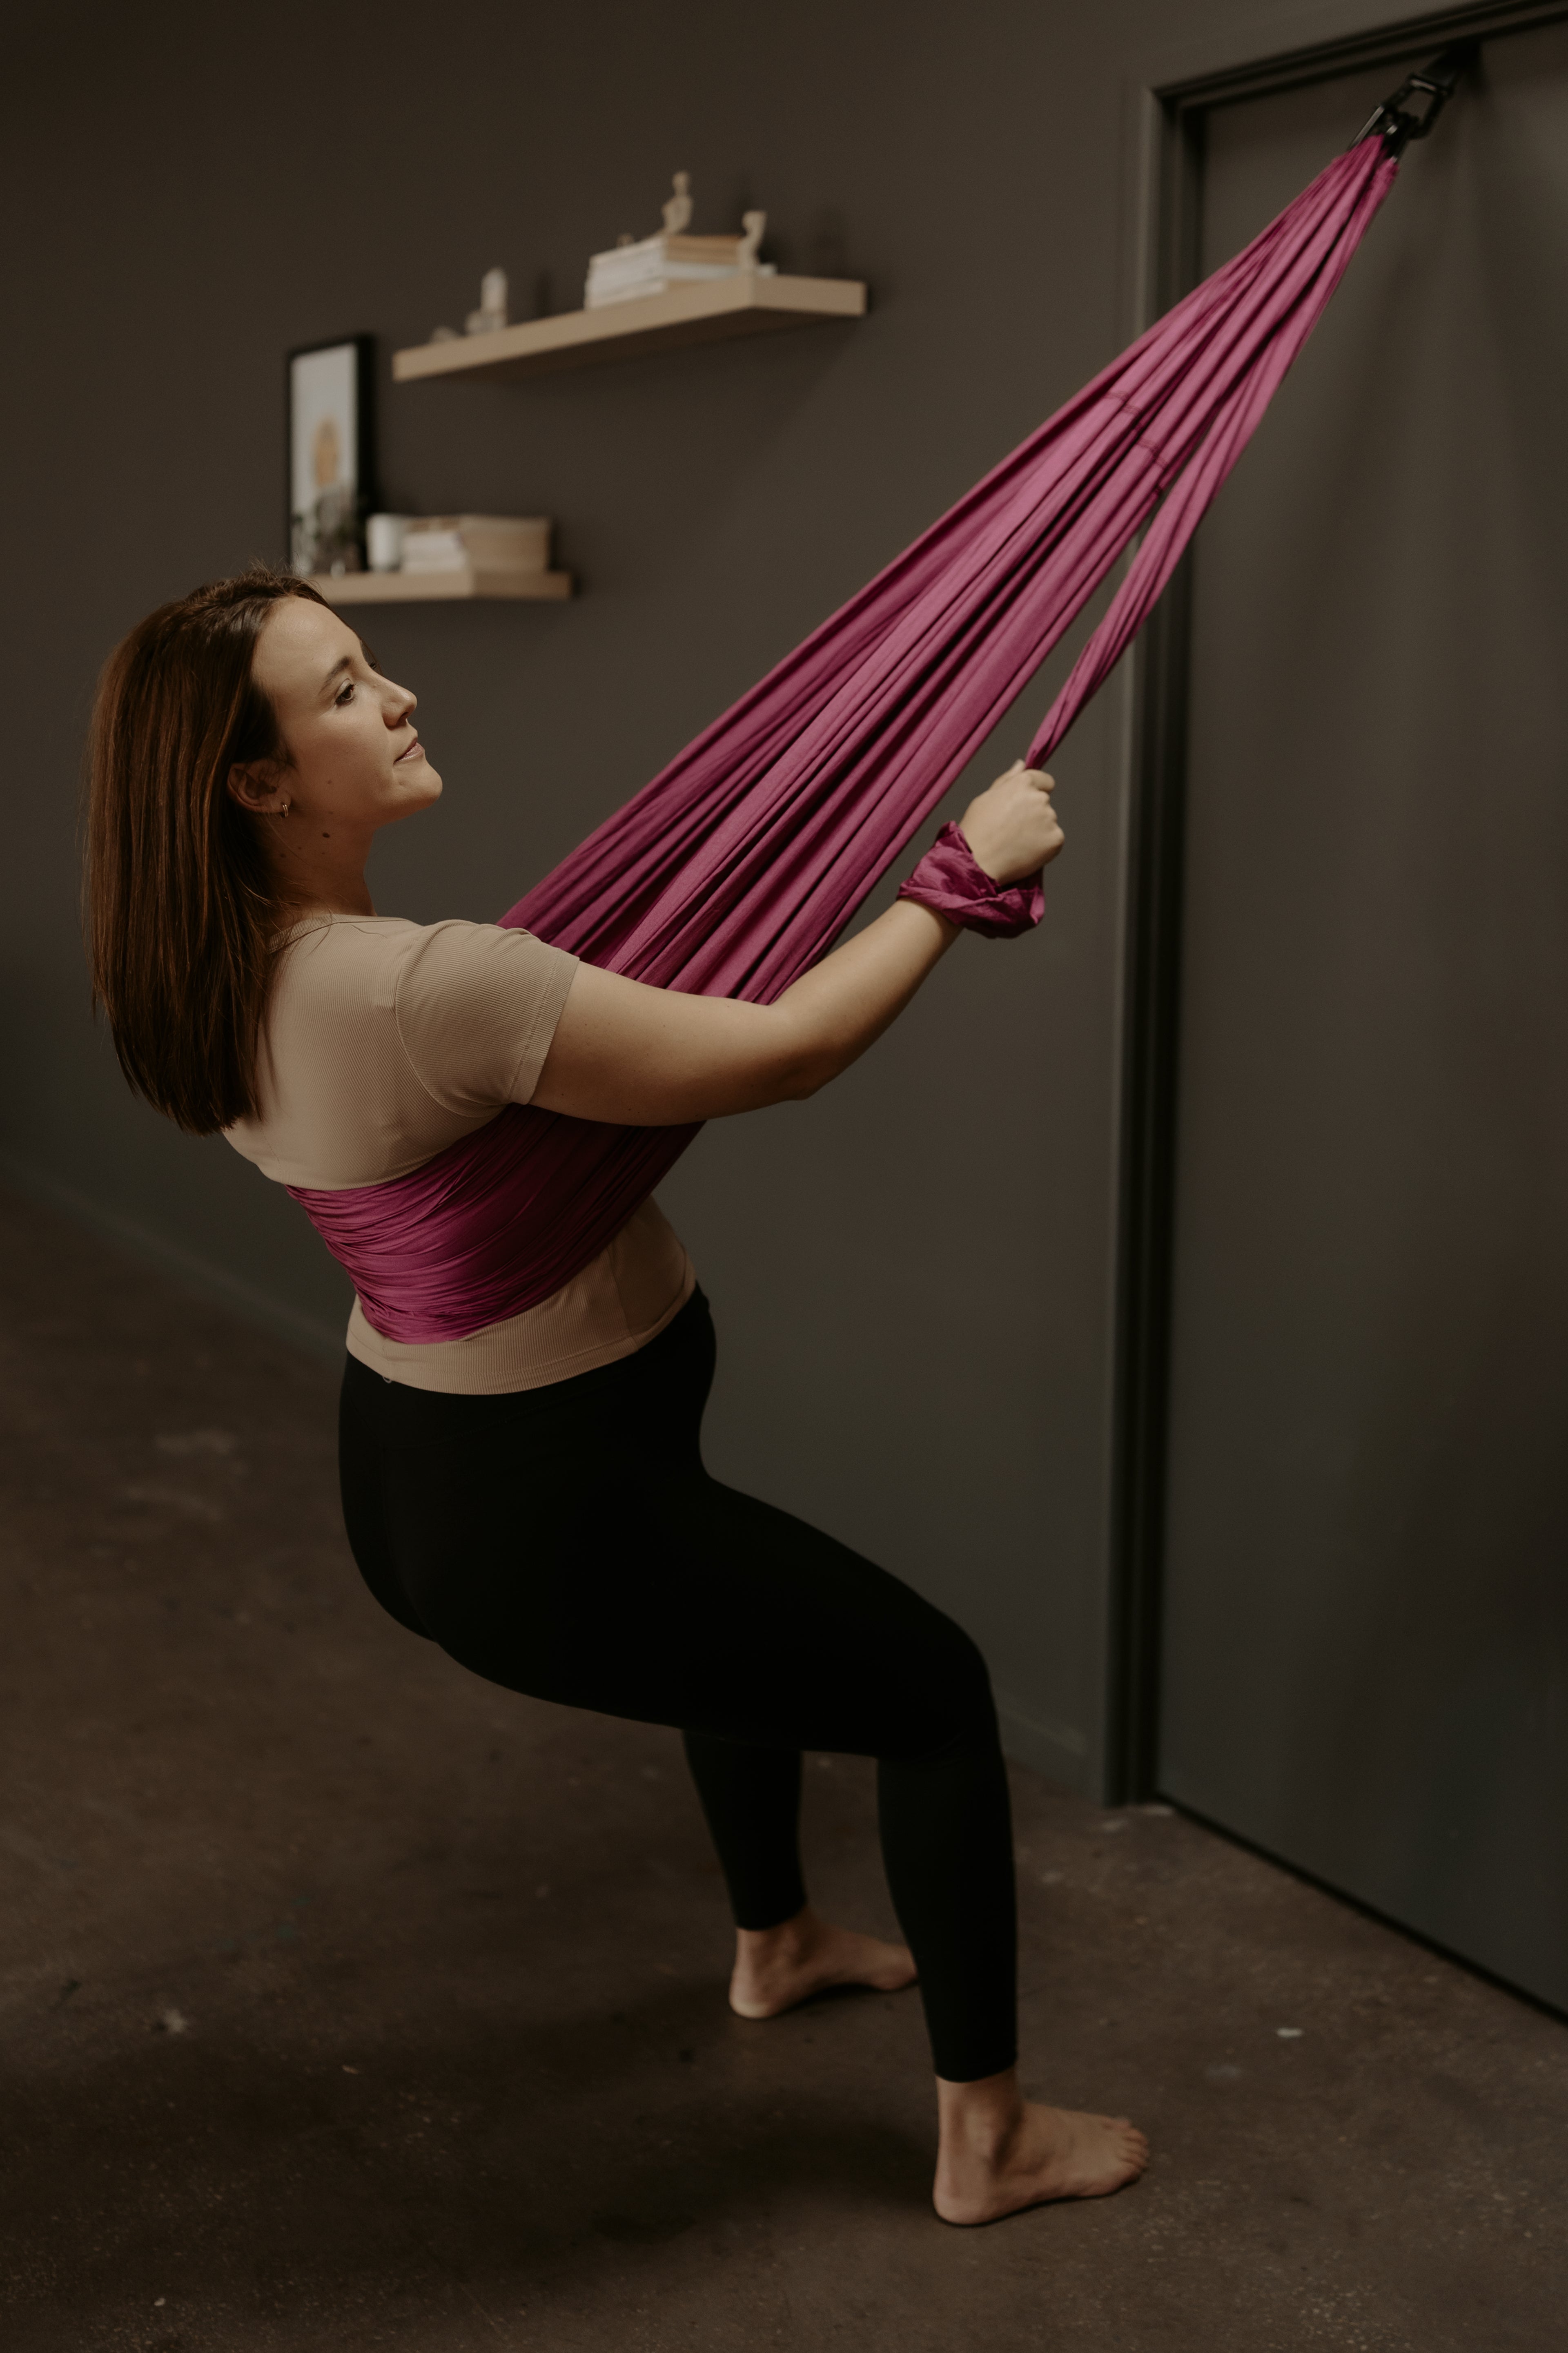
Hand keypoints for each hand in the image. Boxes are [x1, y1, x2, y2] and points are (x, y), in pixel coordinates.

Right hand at [958, 761, 1063, 884]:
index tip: (1025, 806)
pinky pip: (1054, 840)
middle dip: (1033, 813)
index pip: (1044, 781)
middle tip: (1013, 829)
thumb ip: (1007, 780)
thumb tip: (1021, 764)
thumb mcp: (986, 798)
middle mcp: (1040, 798)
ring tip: (1016, 843)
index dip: (1035, 792)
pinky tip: (1026, 852)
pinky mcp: (1056, 839)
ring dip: (1039, 830)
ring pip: (1049, 822)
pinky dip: (1044, 846)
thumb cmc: (977, 830)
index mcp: (1023, 783)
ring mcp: (1050, 819)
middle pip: (1044, 803)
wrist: (978, 862)